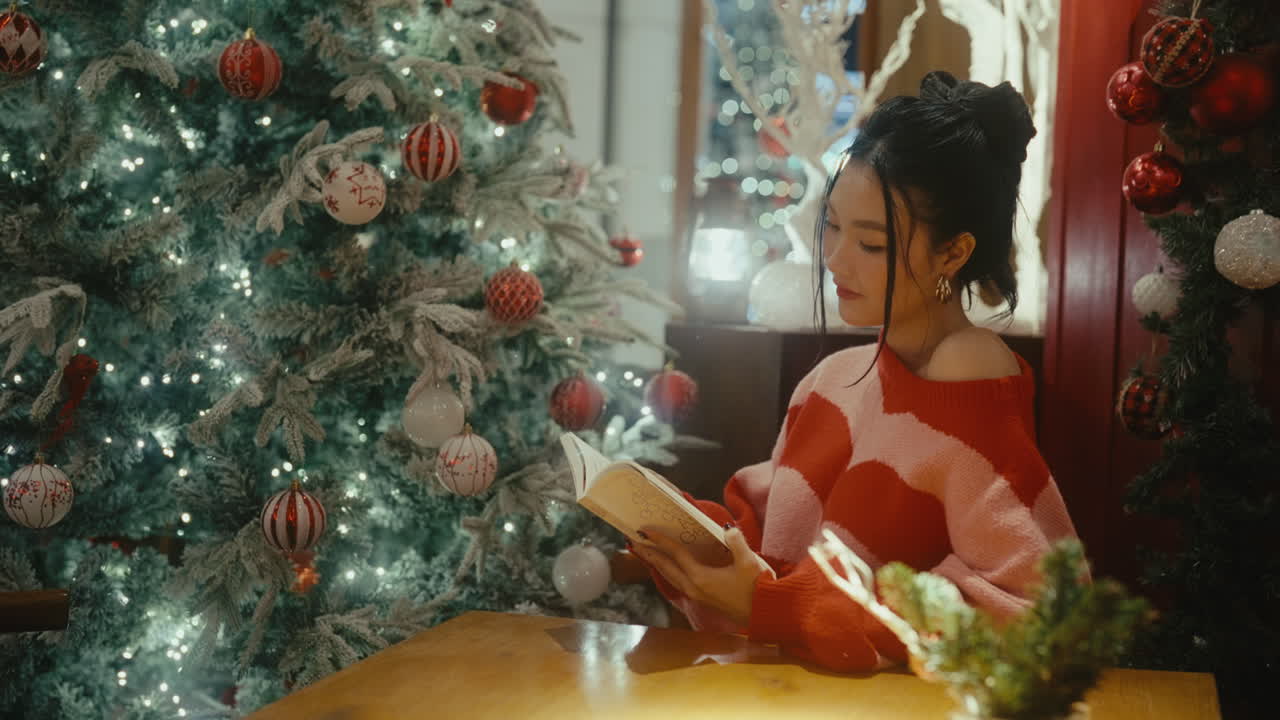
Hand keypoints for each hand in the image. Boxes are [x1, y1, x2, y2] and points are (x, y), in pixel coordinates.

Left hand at [632, 526, 773, 626]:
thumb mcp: (749, 563)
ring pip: (668, 577)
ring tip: (643, 553)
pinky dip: (666, 572)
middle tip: (632, 542)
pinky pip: (676, 582)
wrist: (763, 613)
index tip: (646, 531)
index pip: (676, 555)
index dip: (660, 541)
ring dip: (655, 564)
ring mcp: (696, 595)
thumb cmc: (757, 587)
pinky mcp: (701, 599)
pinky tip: (666, 568)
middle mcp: (694, 587)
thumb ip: (737, 543)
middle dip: (648, 554)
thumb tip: (727, 527)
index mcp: (701, 577)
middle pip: (665, 568)